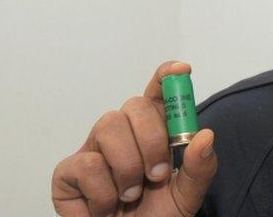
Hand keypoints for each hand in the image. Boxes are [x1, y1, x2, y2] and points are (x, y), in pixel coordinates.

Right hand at [52, 61, 216, 215]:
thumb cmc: (155, 216)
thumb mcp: (186, 195)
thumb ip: (199, 168)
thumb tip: (205, 136)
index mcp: (152, 132)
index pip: (158, 94)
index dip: (166, 77)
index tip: (180, 70)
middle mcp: (122, 134)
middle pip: (133, 105)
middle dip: (151, 140)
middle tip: (157, 175)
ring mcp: (93, 149)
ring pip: (108, 127)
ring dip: (127, 167)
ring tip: (130, 195)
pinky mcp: (67, 172)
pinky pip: (86, 164)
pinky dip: (104, 193)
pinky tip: (105, 206)